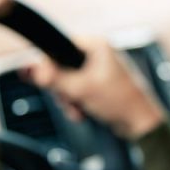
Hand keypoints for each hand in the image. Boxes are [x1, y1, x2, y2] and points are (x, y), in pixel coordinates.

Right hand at [25, 38, 165, 139]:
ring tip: (77, 110)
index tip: (45, 80)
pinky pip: (77, 91)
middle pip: (61, 65)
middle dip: (62, 88)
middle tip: (68, 100)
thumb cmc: (119, 101)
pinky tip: (82, 113)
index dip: (49, 64)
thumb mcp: (81, 89)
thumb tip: (28, 69)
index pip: (60, 45)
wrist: (141, 124)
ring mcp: (98, 70)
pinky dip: (76, 103)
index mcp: (96, 45)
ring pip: (67, 81)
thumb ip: (54, 79)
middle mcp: (97, 54)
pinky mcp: (98, 85)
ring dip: (68, 99)